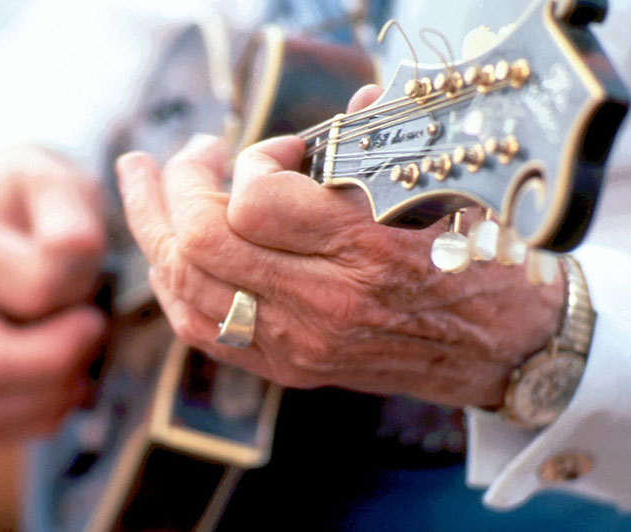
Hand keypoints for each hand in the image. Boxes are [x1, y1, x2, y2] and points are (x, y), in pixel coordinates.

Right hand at [0, 146, 106, 442]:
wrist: (21, 216)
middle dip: (59, 356)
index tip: (97, 269)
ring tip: (85, 353)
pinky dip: (44, 416)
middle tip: (96, 325)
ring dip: (53, 393)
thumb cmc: (42, 199)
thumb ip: (68, 209)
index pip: (34, 287)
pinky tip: (71, 379)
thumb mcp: (56, 179)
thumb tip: (72, 252)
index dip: (80, 286)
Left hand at [117, 86, 563, 407]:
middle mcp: (321, 307)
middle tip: (192, 153)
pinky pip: (198, 327)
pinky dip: (172, 281)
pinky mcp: (285, 368)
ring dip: (154, 227)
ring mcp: (296, 345)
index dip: (252, 161)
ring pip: (183, 287)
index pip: (254, 203)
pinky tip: (168, 247)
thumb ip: (387, 145)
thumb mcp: (450, 192)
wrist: (506, 352)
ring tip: (148, 185)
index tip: (282, 151)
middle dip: (175, 184)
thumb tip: (352, 101)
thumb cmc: (484, 262)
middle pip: (197, 243)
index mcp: (365, 254)